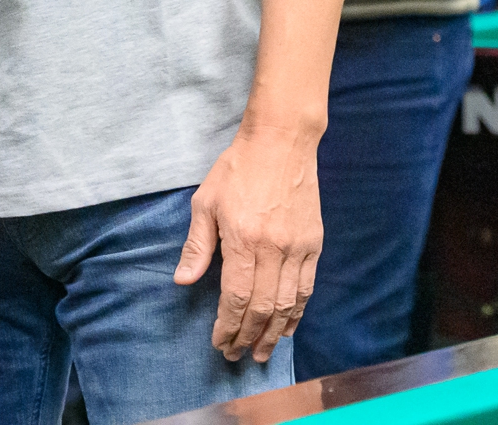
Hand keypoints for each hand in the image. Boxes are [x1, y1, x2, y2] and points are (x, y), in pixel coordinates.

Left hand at [173, 126, 322, 362]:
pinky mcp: (314, 243)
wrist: (281, 141)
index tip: (219, 343)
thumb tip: (183, 280)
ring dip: (274, 333)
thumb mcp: (206, 201)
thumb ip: (197, 245)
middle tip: (237, 356)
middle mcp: (274, 248)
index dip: (228, 326)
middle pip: (262, 308)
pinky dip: (297, 312)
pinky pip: (307, 288)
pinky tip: (287, 326)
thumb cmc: (238, 168)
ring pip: (288, 304)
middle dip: (248, 337)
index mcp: (244, 239)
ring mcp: (298, 247)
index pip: (236, 297)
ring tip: (262, 352)